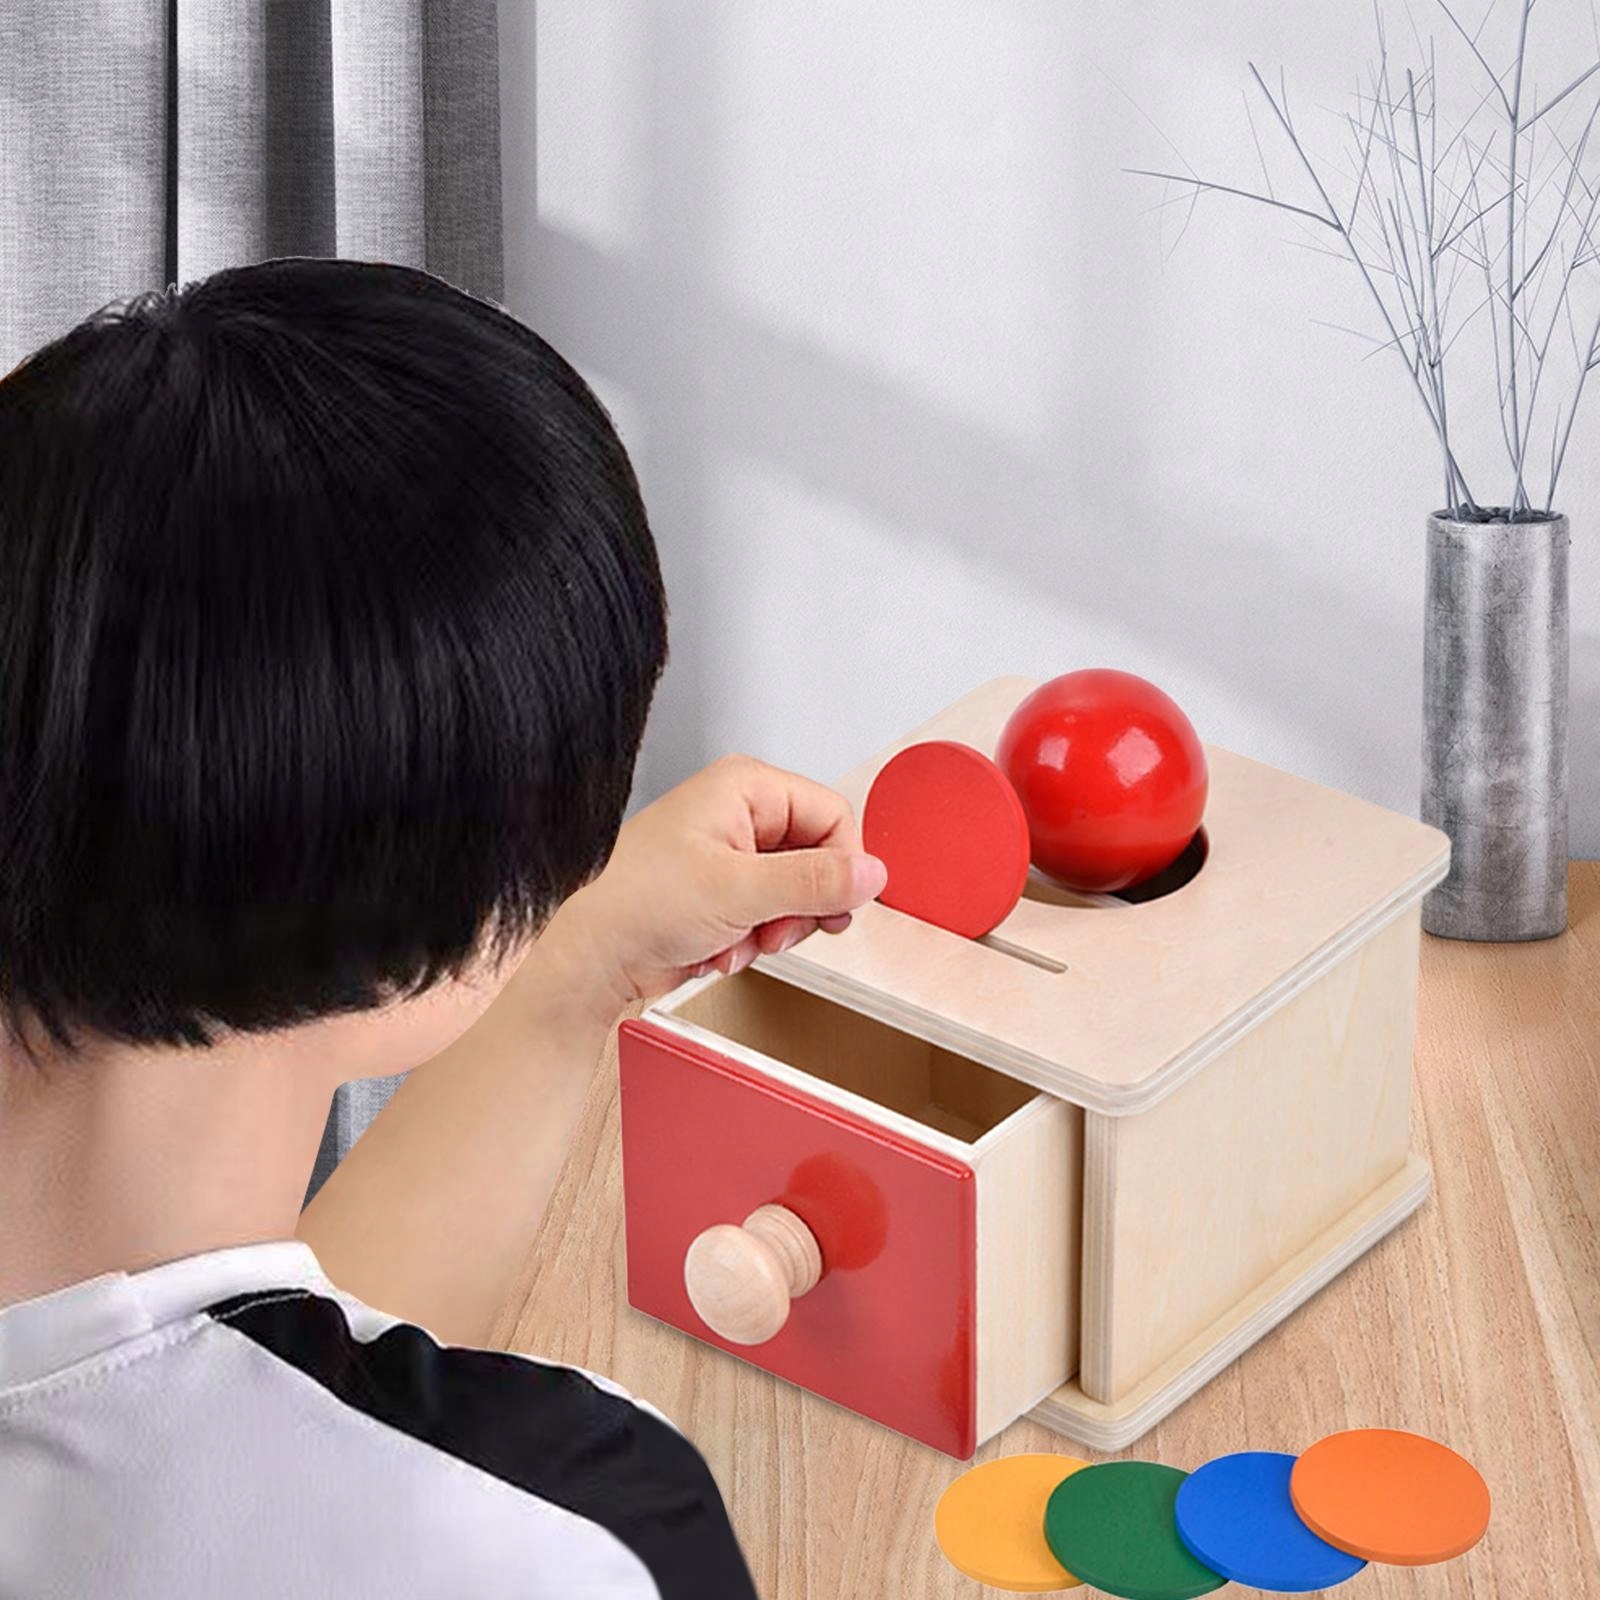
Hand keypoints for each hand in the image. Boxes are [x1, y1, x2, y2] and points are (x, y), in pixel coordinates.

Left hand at [543, 754, 887, 1009]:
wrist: (590, 956)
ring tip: (738, 941)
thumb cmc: (635, 902)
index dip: (842, 865)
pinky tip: (718, 948)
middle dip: (799, 907)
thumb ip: (814, 882)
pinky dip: (751, 942)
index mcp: (745, 787)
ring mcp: (733, 855)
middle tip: (775, 929)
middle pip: (819, 859)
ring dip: (774, 931)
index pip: (833, 815)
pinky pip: (770, 918)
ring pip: (797, 896)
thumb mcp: (738, 891)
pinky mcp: (724, 893)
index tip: (836, 906)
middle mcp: (741, 814)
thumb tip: (873, 874)